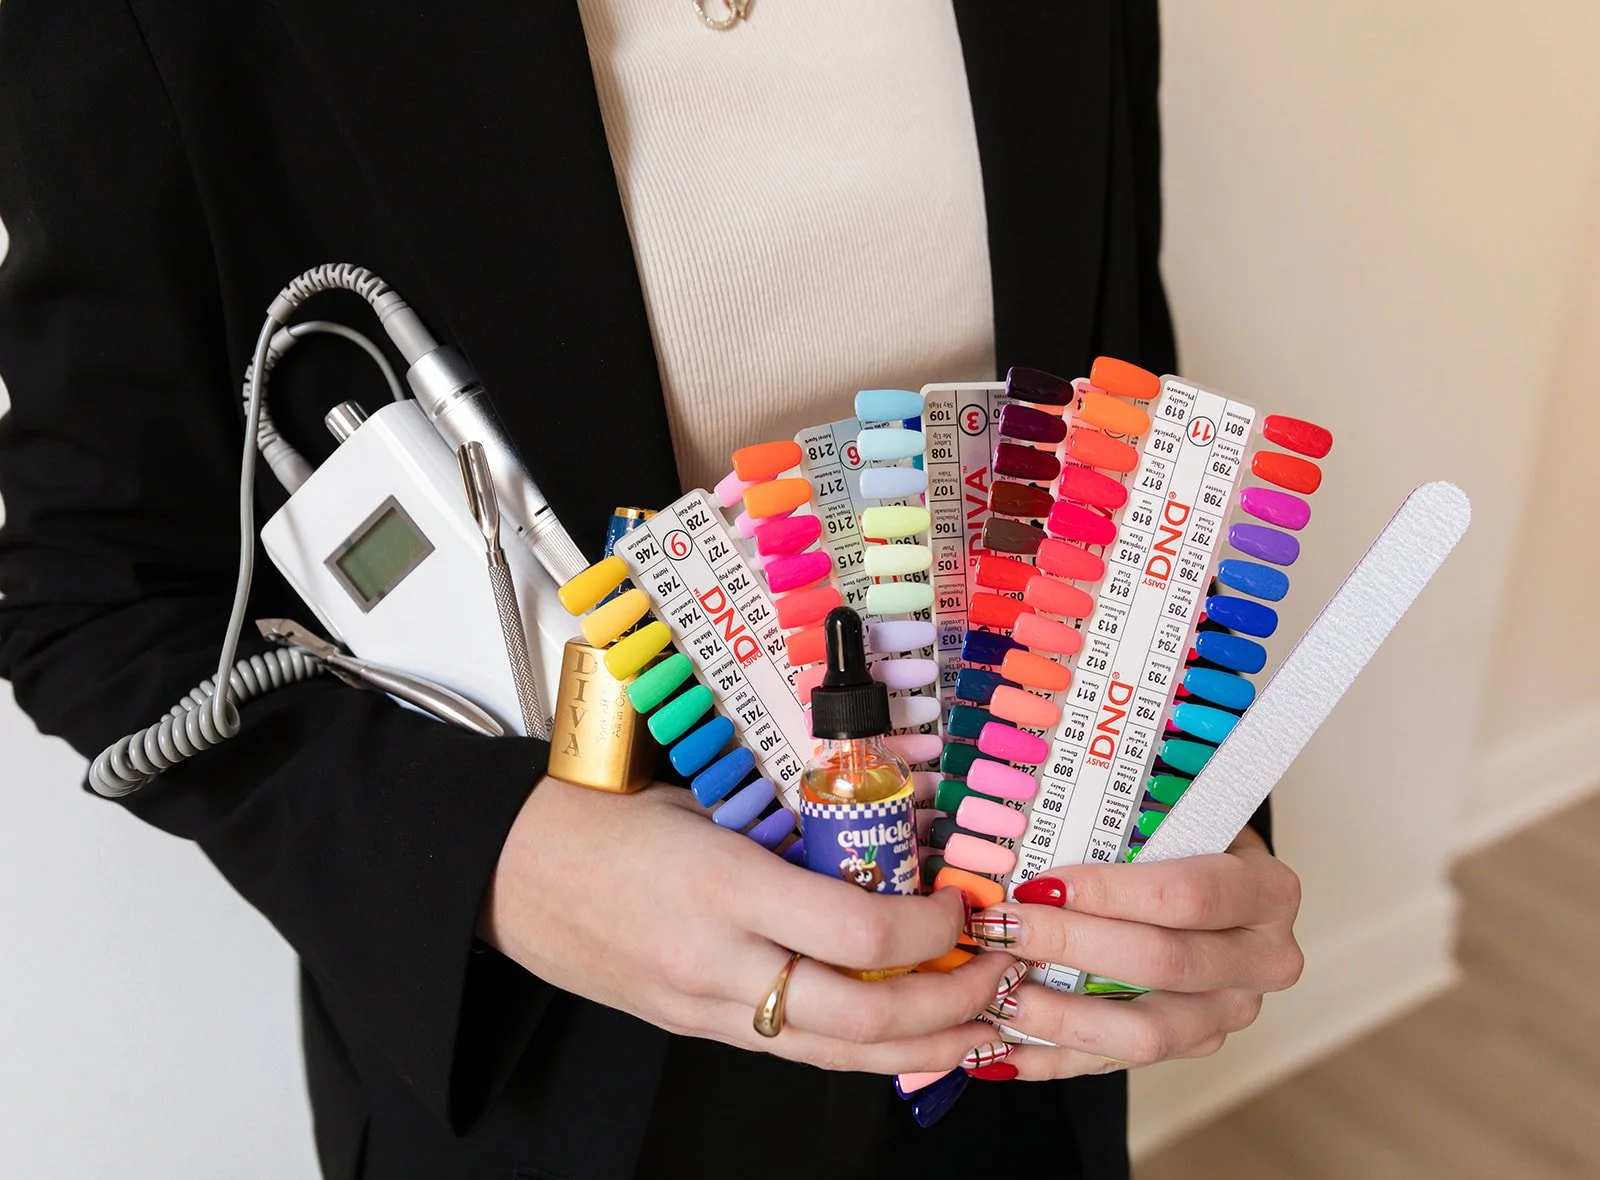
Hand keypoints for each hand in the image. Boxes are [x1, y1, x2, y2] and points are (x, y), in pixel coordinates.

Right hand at [482, 778, 1017, 1072]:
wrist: (511, 872)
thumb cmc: (602, 819)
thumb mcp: (703, 804)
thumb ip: (787, 835)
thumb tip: (877, 848)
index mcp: (726, 887)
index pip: (858, 935)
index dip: (931, 931)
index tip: (961, 905)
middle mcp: (720, 961)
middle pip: (863, 1015)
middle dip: (948, 1006)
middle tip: (995, 978)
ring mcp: (705, 1007)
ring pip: (834, 1052)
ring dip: (919, 1046)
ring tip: (977, 1030)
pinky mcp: (695, 1027)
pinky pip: (793, 1049)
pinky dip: (857, 1050)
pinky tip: (900, 1040)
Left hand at [964, 827, 1302, 1078]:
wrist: (1223, 888)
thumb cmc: (1186, 839)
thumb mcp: (1175, 812)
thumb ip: (1122, 820)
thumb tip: (1031, 822)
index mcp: (1267, 891)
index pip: (1187, 896)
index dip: (1109, 893)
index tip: (1041, 884)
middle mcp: (1263, 960)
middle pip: (1163, 963)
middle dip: (1070, 947)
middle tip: (1001, 930)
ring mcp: (1230, 1013)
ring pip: (1146, 1034)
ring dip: (1060, 1016)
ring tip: (996, 996)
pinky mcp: (1193, 1046)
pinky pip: (1117, 1064)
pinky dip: (1055, 1058)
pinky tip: (1002, 1048)